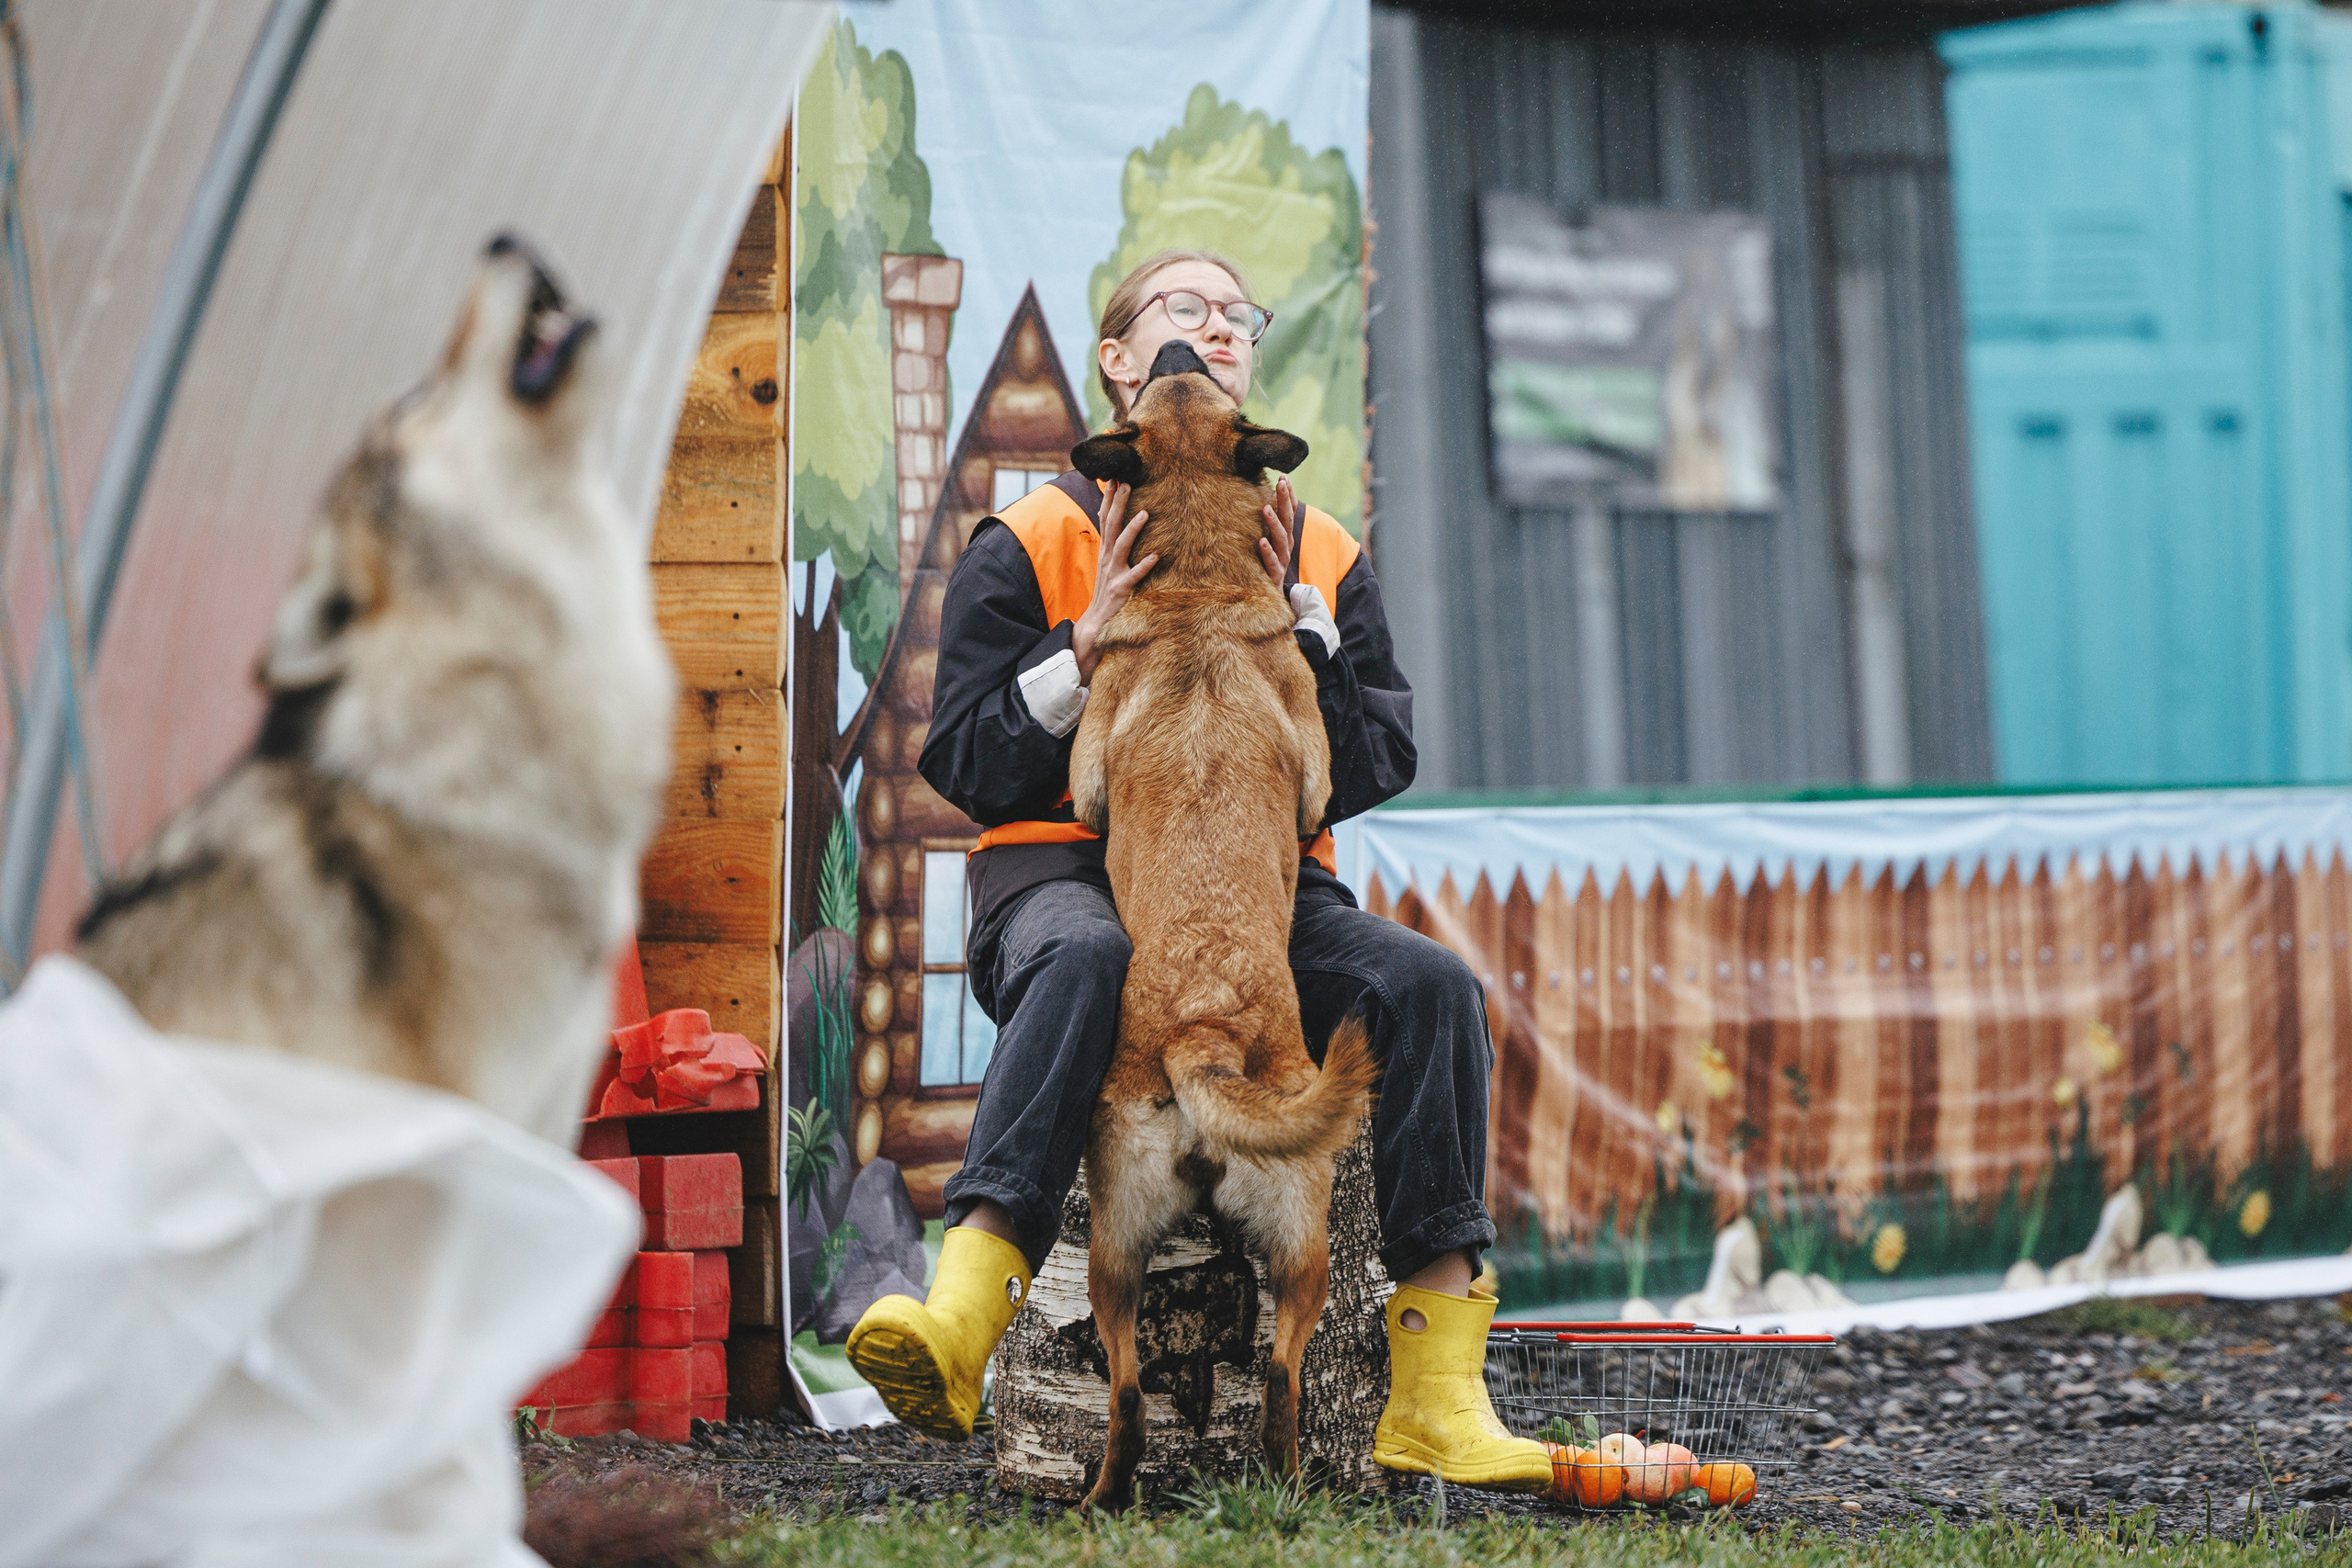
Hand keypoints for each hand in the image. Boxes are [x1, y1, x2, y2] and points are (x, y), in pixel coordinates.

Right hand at [1071, 482, 1154, 682]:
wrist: (1094, 626)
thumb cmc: (1106, 595)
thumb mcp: (1108, 567)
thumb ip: (1113, 546)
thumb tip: (1117, 525)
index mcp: (1104, 551)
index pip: (1105, 519)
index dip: (1108, 498)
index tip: (1113, 477)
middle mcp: (1107, 559)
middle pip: (1111, 526)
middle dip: (1117, 503)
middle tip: (1125, 482)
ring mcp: (1113, 574)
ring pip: (1121, 546)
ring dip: (1133, 529)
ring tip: (1145, 513)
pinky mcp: (1122, 590)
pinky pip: (1134, 576)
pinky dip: (1144, 566)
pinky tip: (1157, 556)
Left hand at [1258, 474, 1296, 588]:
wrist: (1270, 597)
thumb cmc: (1269, 565)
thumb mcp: (1270, 542)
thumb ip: (1270, 523)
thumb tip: (1263, 498)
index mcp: (1287, 536)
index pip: (1290, 511)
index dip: (1289, 495)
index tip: (1283, 477)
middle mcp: (1287, 545)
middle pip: (1288, 520)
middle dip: (1285, 500)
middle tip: (1281, 483)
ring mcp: (1282, 560)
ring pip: (1281, 539)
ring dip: (1274, 523)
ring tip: (1266, 508)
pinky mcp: (1275, 575)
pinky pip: (1271, 562)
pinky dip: (1267, 552)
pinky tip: (1260, 542)